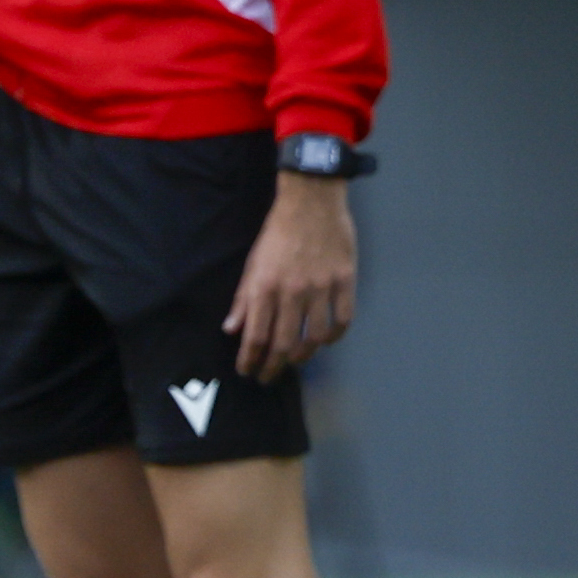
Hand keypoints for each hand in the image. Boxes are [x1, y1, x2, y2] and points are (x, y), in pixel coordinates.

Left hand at [227, 171, 358, 384]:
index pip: (256, 336)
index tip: (248, 371)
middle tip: (268, 377)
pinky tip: (326, 340)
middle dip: (273, 367)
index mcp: (265, 286)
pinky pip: (342, 319)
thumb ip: (243, 298)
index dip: (250, 360)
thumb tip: (232, 329)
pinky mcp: (345, 280)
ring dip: (303, 356)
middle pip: (284, 343)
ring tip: (295, 360)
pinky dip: (334, 336)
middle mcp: (293, 291)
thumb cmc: (278, 232)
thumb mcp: (253, 263)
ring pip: (314, 337)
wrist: (311, 201)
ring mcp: (322, 287)